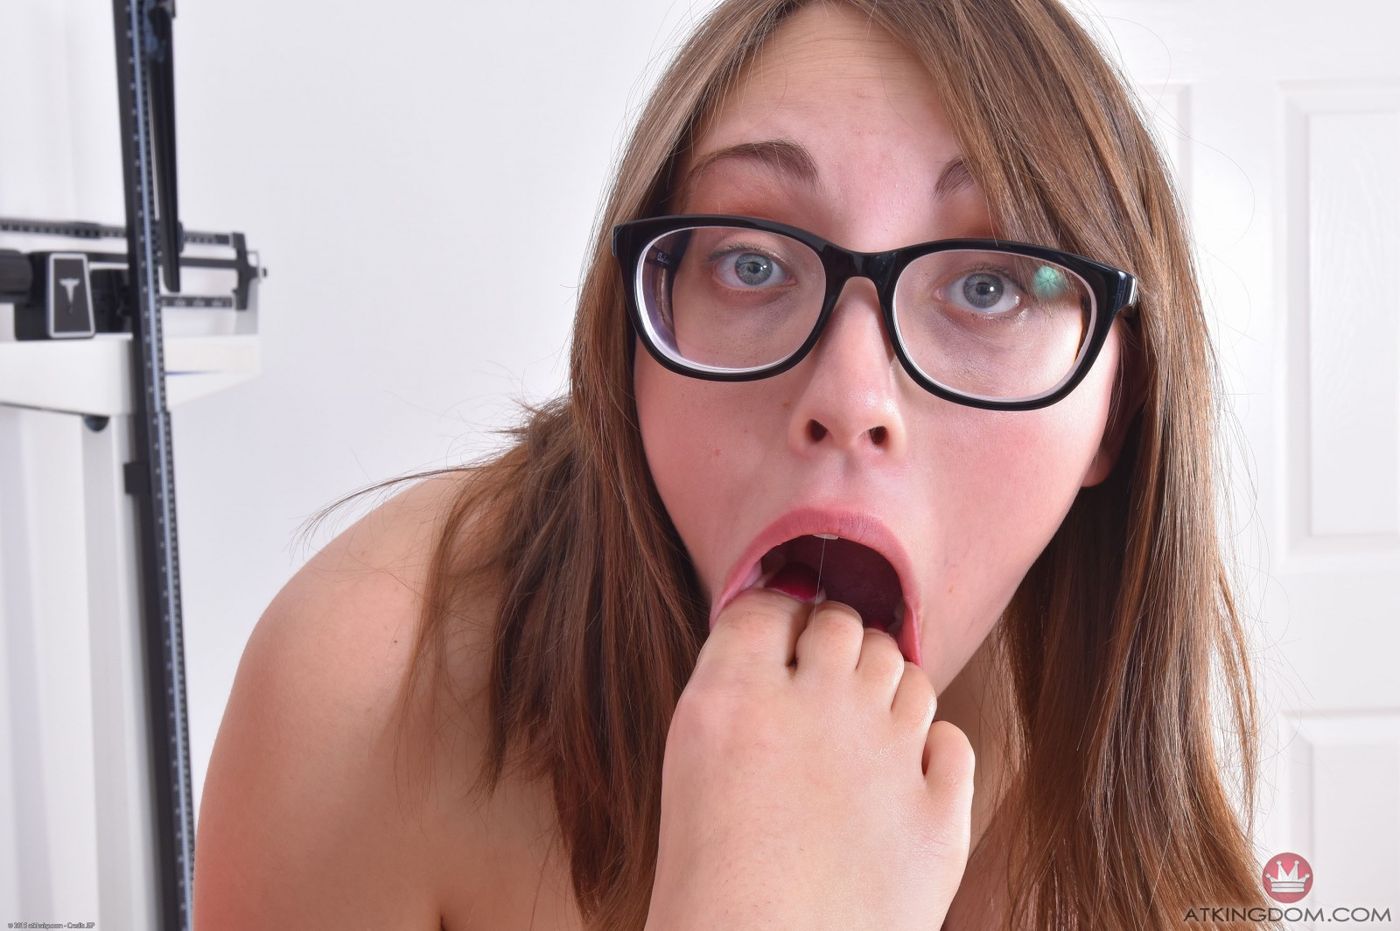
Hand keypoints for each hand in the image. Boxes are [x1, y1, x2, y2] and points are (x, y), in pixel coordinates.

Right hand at [646, 584, 974, 930]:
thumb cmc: (710, 891)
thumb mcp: (689, 768)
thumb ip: (733, 693)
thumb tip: (780, 641)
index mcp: (735, 695)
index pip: (768, 605)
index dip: (775, 621)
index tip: (777, 642)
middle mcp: (816, 707)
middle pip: (843, 624)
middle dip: (833, 645)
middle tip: (819, 686)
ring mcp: (887, 757)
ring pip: (905, 671)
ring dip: (884, 689)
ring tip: (858, 737)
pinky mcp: (941, 814)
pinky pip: (952, 740)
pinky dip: (931, 750)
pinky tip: (900, 780)